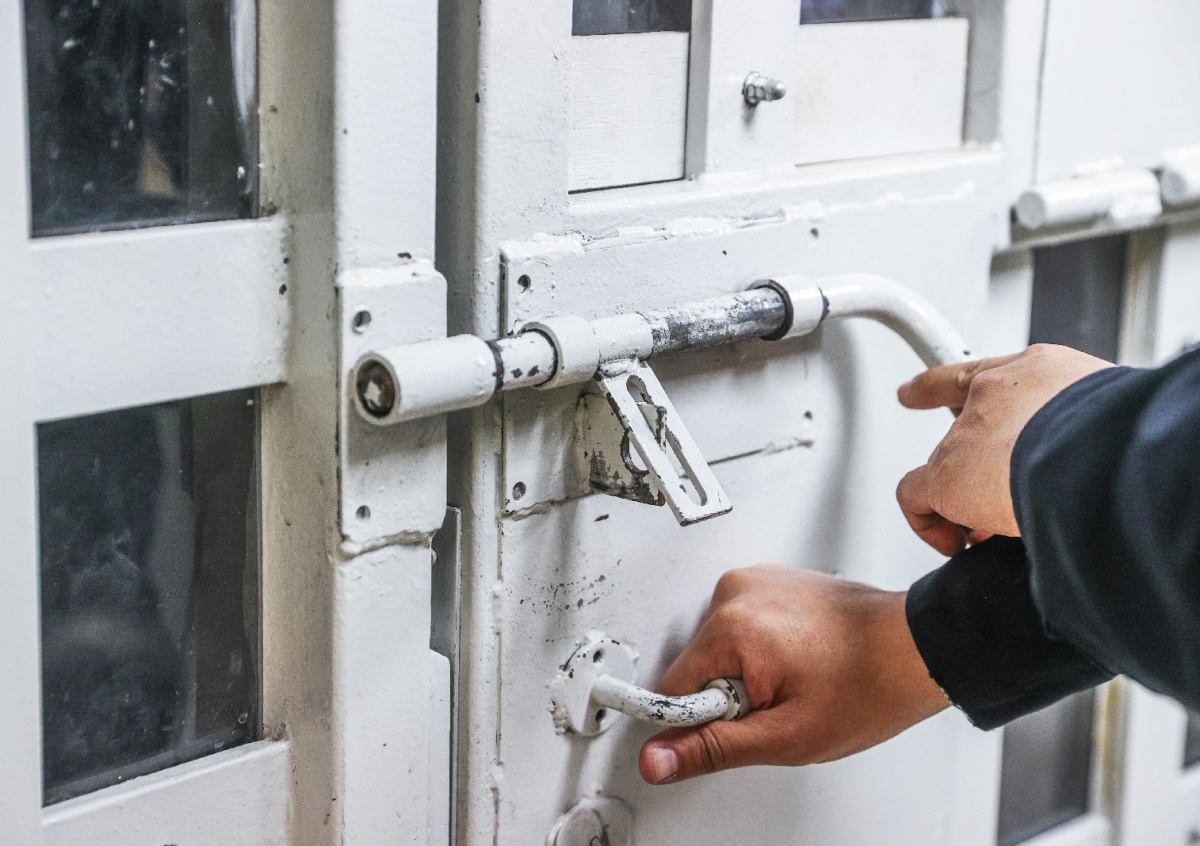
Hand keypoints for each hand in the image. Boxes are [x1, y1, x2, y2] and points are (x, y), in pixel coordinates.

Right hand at [638, 564, 949, 784]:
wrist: (916, 647)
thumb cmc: (867, 686)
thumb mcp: (785, 736)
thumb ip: (712, 748)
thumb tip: (657, 759)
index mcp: (731, 626)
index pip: (672, 687)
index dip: (703, 719)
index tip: (743, 722)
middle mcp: (735, 590)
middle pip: (699, 665)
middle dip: (731, 693)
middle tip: (783, 700)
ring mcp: (755, 579)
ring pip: (721, 646)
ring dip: (748, 670)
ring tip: (797, 676)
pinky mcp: (771, 579)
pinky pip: (743, 624)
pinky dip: (764, 646)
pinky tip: (801, 656)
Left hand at [895, 344, 1111, 555]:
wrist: (1107, 455)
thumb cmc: (1123, 438)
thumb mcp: (1110, 421)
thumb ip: (1084, 434)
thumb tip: (1086, 468)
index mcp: (1042, 372)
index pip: (988, 374)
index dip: (946, 386)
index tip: (912, 392)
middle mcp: (997, 392)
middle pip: (965, 427)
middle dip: (972, 466)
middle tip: (982, 498)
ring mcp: (967, 431)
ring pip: (947, 467)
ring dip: (963, 500)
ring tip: (986, 532)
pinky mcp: (947, 473)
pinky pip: (915, 497)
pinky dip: (929, 523)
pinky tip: (954, 543)